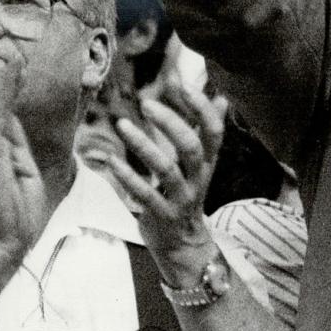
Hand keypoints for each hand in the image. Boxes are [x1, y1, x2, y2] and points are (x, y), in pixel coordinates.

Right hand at [0, 86, 48, 262]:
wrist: (12, 238)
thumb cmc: (18, 210)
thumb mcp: (23, 171)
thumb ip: (14, 146)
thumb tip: (8, 122)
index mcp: (1, 152)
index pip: (3, 118)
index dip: (5, 96)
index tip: (8, 70)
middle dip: (1, 87)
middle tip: (4, 60)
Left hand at [104, 83, 228, 286]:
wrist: (184, 245)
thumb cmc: (187, 195)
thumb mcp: (201, 164)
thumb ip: (206, 132)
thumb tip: (220, 97)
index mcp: (208, 162)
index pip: (214, 131)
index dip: (202, 108)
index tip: (183, 85)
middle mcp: (199, 178)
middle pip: (191, 146)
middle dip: (170, 123)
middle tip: (147, 103)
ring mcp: (181, 198)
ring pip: (166, 169)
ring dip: (143, 146)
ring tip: (122, 125)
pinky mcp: (162, 215)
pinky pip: (144, 194)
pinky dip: (127, 177)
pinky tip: (110, 160)